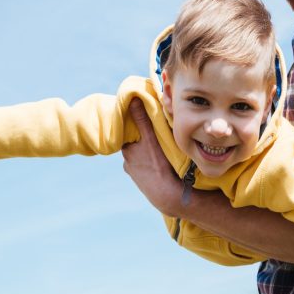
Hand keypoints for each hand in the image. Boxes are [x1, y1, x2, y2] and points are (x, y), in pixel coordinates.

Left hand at [122, 98, 182, 215]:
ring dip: (146, 154)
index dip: (137, 127)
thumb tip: (133, 99)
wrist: (166, 195)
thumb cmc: (159, 165)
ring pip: (139, 157)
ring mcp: (133, 173)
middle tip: (156, 137)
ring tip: (159, 152)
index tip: (147, 124)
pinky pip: (144, 169)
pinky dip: (149, 165)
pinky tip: (159, 165)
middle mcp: (127, 162)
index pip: (129, 133)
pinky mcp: (141, 182)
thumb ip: (142, 119)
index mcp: (127, 149)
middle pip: (134, 145)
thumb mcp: (151, 139)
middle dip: (142, 141)